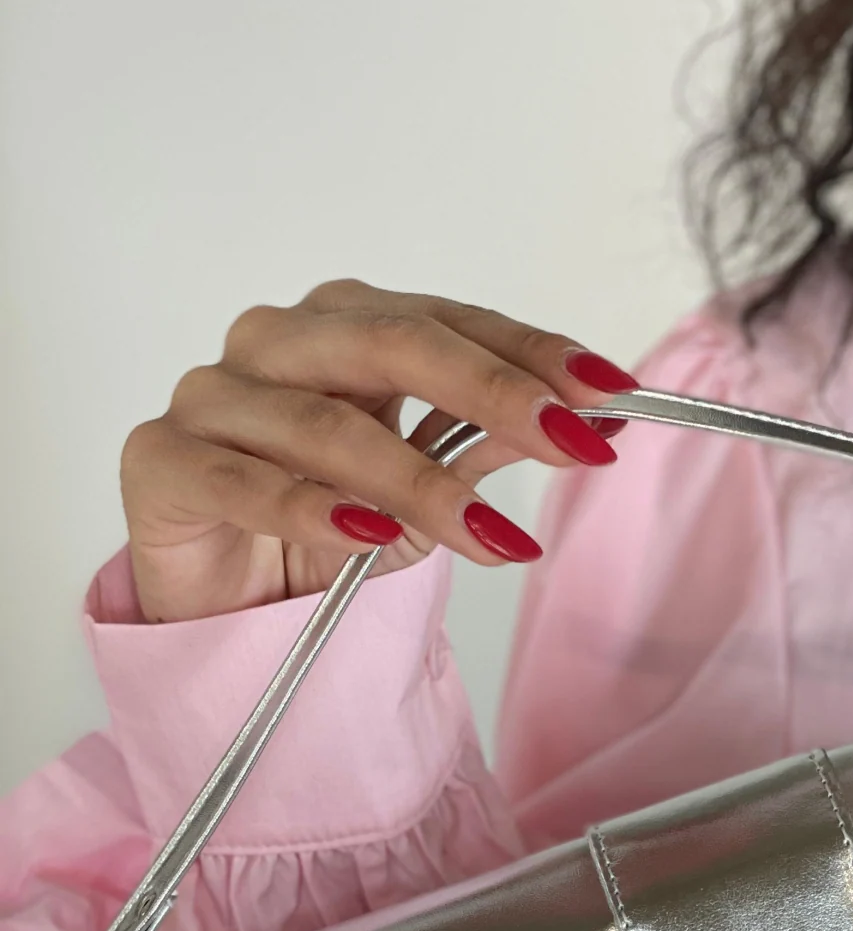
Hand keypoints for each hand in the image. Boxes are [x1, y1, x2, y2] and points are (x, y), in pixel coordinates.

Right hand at [120, 278, 638, 620]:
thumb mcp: (423, 496)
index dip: (532, 353)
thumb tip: (589, 422)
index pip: (448, 322)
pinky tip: (372, 538)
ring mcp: (213, 395)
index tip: (611, 393)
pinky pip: (244, 480)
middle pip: (390, 345)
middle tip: (570, 441)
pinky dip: (313, 511)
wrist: (223, 608)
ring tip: (490, 535)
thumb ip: (487, 448)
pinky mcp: (162, 459)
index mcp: (345, 328)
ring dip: (419, 482)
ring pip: (325, 423)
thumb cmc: (321, 535)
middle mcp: (277, 343)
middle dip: (493, 392)